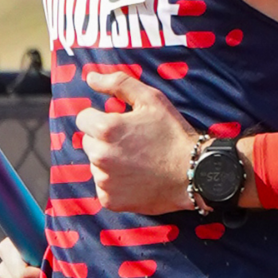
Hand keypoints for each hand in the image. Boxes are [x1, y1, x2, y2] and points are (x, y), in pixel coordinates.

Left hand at [75, 70, 200, 213]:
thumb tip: (90, 76)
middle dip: (104, 140)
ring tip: (136, 161)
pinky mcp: (110, 200)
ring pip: (95, 165)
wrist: (194, 173)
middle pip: (88, 142)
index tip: (120, 123)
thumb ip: (118, 83)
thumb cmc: (173, 134)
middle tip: (132, 142)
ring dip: (108, 161)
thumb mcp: (151, 99)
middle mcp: (100, 156)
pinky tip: (135, 177)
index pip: (83, 118)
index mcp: (106, 129)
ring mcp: (104, 180)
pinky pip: (102, 187)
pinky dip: (114, 183)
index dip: (101, 118)